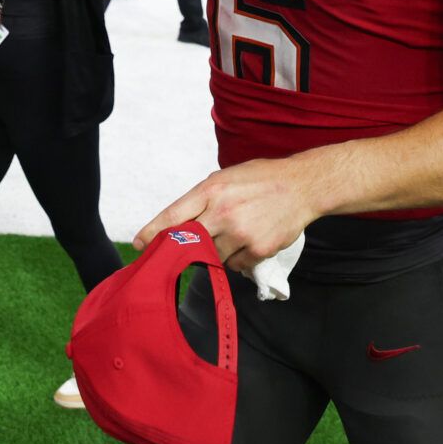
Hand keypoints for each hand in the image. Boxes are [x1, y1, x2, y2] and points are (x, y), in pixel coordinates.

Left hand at [133, 157, 320, 273]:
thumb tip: (179, 222)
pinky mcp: (258, 249)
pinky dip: (236, 260)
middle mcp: (222, 211)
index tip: (140, 244)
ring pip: (212, 257)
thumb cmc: (260, 179)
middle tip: (179, 254)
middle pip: (189, 242)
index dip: (153, 232)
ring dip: (215, 254)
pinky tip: (248, 243)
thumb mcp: (226, 178)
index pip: (173, 215)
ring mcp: (241, 232)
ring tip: (231, 237)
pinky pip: (235, 265)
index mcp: (211, 189)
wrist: (302, 186)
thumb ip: (203, 198)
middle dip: (182, 250)